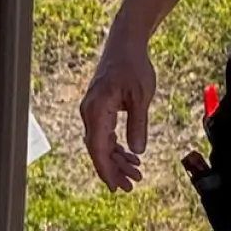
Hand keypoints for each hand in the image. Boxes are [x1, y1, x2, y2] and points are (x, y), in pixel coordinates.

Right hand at [80, 32, 156, 191]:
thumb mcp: (141, 96)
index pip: (97, 148)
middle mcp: (90, 112)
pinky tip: (131, 156)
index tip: (117, 187)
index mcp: (96, 110)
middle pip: (98, 149)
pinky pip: (105, 133)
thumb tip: (137, 151)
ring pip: (102, 143)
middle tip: (131, 186)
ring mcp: (94, 110)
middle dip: (114, 169)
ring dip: (117, 159)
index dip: (107, 170)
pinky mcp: (101, 107)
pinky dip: (117, 146)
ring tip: (136, 174)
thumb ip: (138, 124)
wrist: (126, 44)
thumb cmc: (134, 66)